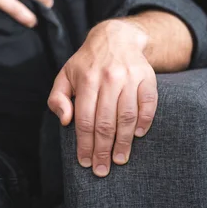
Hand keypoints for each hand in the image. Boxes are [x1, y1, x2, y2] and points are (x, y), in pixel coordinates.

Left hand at [47, 19, 157, 176]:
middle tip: (102, 169)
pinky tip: (138, 136)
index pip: (84, 119)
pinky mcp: (147, 77)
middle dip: (103, 149)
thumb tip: (64, 121)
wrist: (115, 38)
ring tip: (119, 159)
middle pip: (106, 122)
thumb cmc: (86, 63)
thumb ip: (57, 98)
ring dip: (124, 142)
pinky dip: (145, 121)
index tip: (85, 162)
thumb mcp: (65, 75)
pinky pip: (148, 104)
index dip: (84, 143)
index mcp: (86, 79)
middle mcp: (109, 78)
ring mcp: (130, 77)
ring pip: (127, 116)